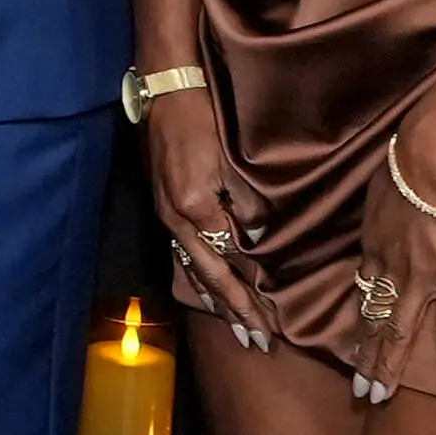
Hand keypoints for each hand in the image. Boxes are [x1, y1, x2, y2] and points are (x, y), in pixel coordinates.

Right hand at [142, 99, 282, 351]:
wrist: (168, 93)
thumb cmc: (203, 121)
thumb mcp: (229, 161)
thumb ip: (245, 203)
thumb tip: (257, 240)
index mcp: (195, 209)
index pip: (227, 264)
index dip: (248, 297)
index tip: (268, 326)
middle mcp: (177, 219)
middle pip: (208, 276)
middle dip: (233, 311)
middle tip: (257, 341)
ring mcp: (168, 214)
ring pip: (192, 269)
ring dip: (214, 301)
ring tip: (234, 326)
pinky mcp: (167, 206)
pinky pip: (182, 253)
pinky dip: (196, 278)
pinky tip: (204, 290)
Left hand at [358, 119, 435, 396]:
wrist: (433, 163)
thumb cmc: (406, 165)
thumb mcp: (379, 191)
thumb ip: (381, 211)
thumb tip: (383, 214)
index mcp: (374, 249)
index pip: (363, 292)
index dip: (358, 321)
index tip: (353, 343)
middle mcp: (390, 271)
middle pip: (373, 322)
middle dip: (365, 359)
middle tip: (359, 390)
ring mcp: (421, 280)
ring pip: (399, 332)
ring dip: (388, 366)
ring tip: (380, 396)